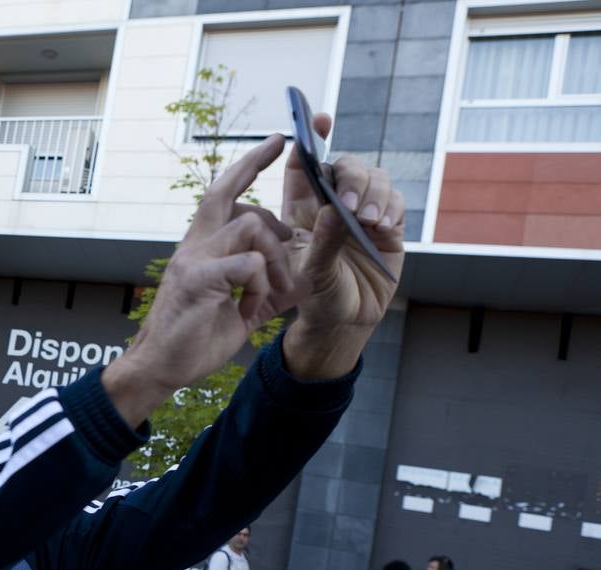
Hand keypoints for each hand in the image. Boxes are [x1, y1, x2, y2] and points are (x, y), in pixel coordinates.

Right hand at [107, 135, 297, 423]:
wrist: (160, 368)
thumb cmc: (195, 336)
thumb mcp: (241, 306)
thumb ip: (266, 285)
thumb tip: (301, 276)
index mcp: (201, 246)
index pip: (224, 191)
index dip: (251, 164)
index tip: (277, 140)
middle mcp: (194, 245)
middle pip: (231, 196)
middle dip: (269, 198)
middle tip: (289, 232)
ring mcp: (194, 260)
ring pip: (251, 226)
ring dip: (274, 259)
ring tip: (269, 292)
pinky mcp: (198, 280)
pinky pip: (248, 264)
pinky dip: (260, 286)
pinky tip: (250, 309)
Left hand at [280, 113, 405, 378]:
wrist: (345, 322)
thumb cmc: (316, 298)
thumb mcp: (310, 273)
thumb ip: (322, 242)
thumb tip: (335, 208)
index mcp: (302, 210)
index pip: (305, 166)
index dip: (310, 139)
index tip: (318, 120)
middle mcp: (333, 205)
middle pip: (346, 167)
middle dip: (351, 177)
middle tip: (350, 205)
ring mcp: (363, 213)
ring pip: (374, 179)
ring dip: (374, 194)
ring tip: (369, 221)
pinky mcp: (389, 225)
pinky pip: (395, 201)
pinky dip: (391, 208)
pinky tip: (383, 225)